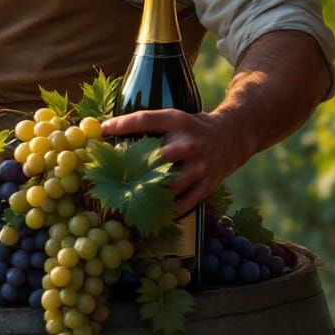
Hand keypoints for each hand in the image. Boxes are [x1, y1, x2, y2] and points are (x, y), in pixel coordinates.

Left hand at [100, 110, 254, 218]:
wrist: (233, 136)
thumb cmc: (192, 128)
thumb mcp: (174, 119)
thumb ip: (148, 127)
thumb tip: (108, 131)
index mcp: (177, 121)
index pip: (145, 120)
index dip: (122, 125)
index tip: (101, 130)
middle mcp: (188, 144)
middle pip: (156, 158)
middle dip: (132, 168)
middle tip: (110, 178)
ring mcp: (199, 167)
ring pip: (168, 186)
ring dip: (147, 196)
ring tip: (125, 204)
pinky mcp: (207, 185)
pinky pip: (183, 203)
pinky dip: (165, 211)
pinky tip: (149, 215)